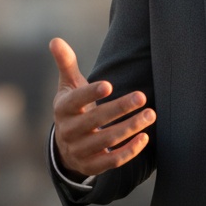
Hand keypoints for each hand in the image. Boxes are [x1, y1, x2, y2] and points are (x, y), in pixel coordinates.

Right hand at [50, 38, 153, 178]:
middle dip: (120, 108)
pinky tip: (144, 138)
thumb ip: (66, 63)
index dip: (91, 94)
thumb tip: (55, 40)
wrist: (66, 146)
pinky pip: (111, 161)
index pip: (75, 101)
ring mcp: (79, 150)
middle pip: (95, 120)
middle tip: (142, 96)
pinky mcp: (91, 166)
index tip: (109, 85)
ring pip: (106, 140)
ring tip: (150, 115)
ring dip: (130, 128)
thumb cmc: (73, 108)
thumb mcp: (68, 86)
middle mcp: (68, 131)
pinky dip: (129, 151)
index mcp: (62, 109)